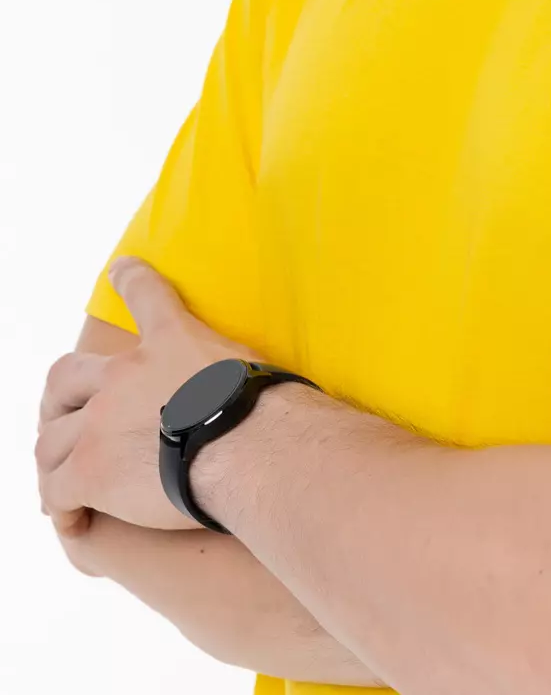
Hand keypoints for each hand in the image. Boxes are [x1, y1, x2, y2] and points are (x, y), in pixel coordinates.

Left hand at [36, 257, 253, 532]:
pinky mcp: (91, 469)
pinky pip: (57, 488)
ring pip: (53, 440)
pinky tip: (71, 516)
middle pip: (67, 376)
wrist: (248, 444)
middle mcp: (124, 375)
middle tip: (63, 417)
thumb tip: (256, 387)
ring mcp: (101, 421)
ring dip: (56, 460)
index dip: (130, 278)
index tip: (121, 268)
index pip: (145, 293)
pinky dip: (60, 504)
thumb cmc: (263, 409)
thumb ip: (232, 368)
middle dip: (59, 399)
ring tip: (63, 480)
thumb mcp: (249, 366)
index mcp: (168, 341)